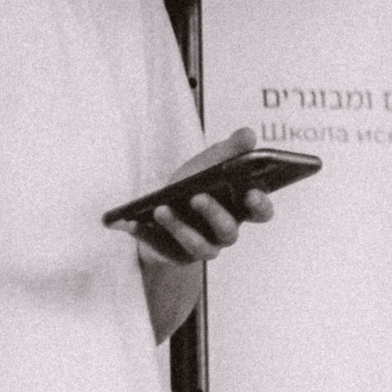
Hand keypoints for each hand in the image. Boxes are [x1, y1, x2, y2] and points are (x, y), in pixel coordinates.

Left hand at [117, 126, 274, 266]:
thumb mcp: (208, 164)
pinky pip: (163, 250)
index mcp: (240, 209)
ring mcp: (203, 247)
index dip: (259, 205)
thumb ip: (229, 150)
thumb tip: (248, 134)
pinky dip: (146, 235)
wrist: (161, 211)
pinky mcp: (176, 256)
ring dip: (180, 228)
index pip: (261, 213)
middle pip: (228, 231)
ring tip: (160, 209)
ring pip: (199, 246)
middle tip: (197, 197)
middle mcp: (225, 232)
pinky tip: (131, 222)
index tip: (250, 193)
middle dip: (213, 214)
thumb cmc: (192, 185)